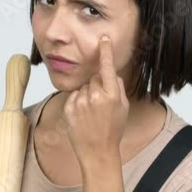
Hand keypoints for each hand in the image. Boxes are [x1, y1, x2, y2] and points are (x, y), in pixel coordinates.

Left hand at [62, 35, 129, 164]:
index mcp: (112, 95)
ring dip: (86, 95)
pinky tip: (83, 116)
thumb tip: (111, 75)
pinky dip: (77, 102)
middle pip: (94, 78)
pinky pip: (73, 96)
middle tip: (101, 105)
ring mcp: (80, 102)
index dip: (105, 52)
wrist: (97, 151)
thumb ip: (118, 88)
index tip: (103, 40)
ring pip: (83, 87)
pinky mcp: (68, 108)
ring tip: (91, 113)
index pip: (107, 67)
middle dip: (97, 86)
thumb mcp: (123, 108)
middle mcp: (95, 96)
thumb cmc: (112, 130)